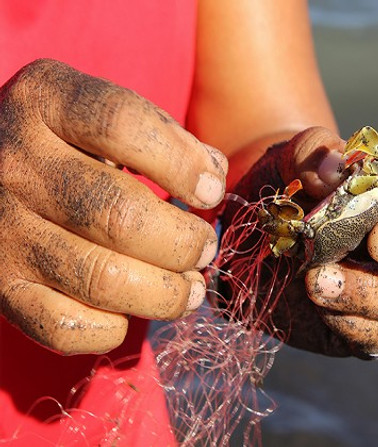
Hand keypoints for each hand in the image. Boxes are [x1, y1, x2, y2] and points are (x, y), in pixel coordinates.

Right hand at [0, 59, 227, 354]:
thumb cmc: (76, 147)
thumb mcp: (109, 119)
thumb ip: (166, 137)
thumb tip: (214, 178)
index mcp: (46, 100)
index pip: (120, 123)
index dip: (181, 163)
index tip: (211, 192)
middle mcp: (14, 162)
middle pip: (117, 214)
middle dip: (182, 242)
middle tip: (204, 249)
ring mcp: (0, 229)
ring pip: (99, 277)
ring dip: (164, 293)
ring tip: (190, 289)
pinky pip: (64, 327)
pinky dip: (113, 328)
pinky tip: (132, 311)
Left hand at [220, 127, 377, 358]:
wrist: (256, 227)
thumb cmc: (289, 182)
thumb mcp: (293, 156)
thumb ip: (313, 153)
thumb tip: (333, 169)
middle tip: (377, 239)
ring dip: (369, 291)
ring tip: (319, 277)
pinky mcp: (363, 325)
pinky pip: (376, 336)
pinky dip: (351, 322)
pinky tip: (319, 301)